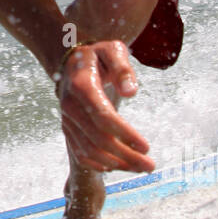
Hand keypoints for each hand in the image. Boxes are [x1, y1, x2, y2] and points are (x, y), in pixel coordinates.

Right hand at [56, 41, 154, 174]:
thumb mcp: (113, 51)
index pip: (103, 117)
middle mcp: (70, 106)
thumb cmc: (98, 56)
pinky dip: (99, 164)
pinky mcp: (68, 129)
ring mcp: (67, 120)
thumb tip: (130, 92)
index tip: (147, 146)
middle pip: (98, 139)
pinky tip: (118, 166)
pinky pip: (80, 152)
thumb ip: (122, 69)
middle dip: (126, 156)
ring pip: (89, 151)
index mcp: (82, 86)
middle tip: (150, 165)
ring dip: (116, 164)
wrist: (72, 62)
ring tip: (140, 167)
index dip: (125, 134)